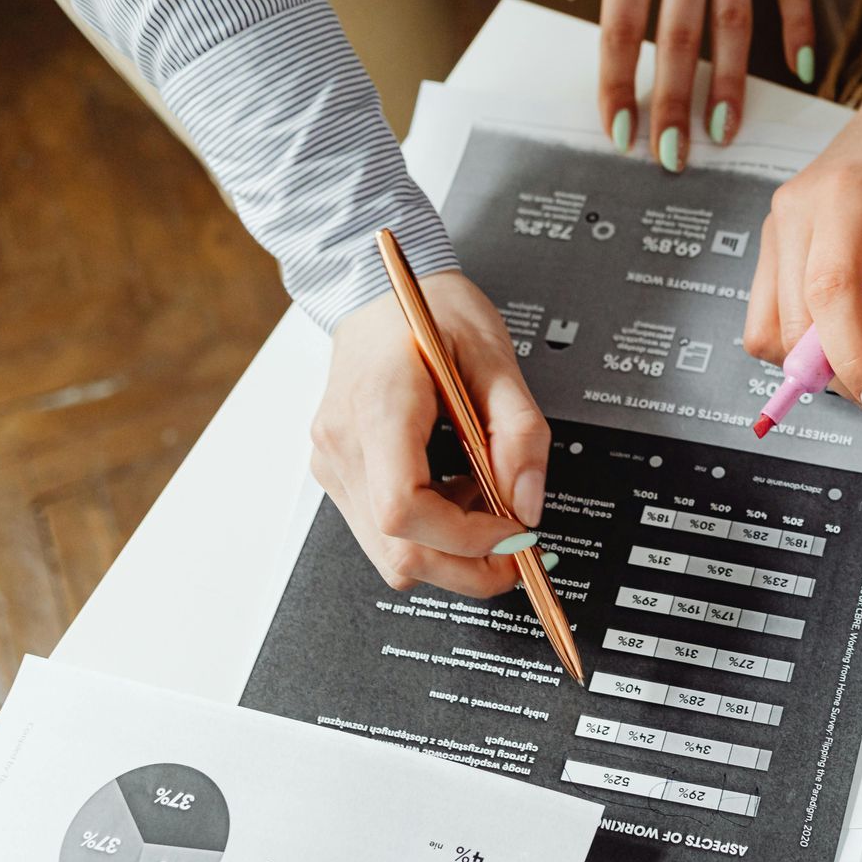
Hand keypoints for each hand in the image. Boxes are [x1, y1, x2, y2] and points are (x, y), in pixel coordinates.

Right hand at [309, 272, 551, 596]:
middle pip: (396, 550)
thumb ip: (520, 433)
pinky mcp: (340, 472)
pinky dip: (430, 529)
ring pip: (389, 552)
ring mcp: (335, 463)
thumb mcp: (496, 357)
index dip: (465, 537)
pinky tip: (456, 488)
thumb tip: (526, 504)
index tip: (512, 529)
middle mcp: (344, 445)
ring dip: (450, 548)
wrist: (377, 293)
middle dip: (466, 568)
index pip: (405, 509)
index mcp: (379, 409)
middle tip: (517, 549)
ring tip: (484, 498)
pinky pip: (384, 528)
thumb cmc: (430, 313)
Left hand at [562, 0, 813, 171]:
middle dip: (672, 107)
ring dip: (729, 87)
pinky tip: (802, 70)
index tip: (618, 128)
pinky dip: (800, 30)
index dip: (617, 84)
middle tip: (672, 156)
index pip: (621, 29)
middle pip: (677, 43)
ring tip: (724, 133)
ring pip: (733, 26)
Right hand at [744, 71, 861, 430]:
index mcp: (845, 193)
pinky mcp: (775, 242)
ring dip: (826, 364)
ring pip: (770, 333)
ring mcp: (775, 226)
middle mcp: (794, 210)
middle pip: (792, 329)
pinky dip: (815, 340)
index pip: (831, 296)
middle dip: (849, 380)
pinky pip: (775, 315)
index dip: (857, 363)